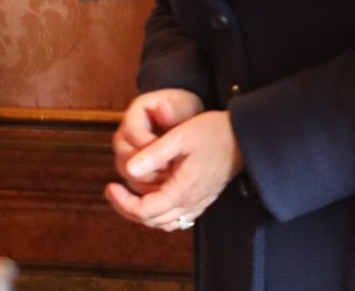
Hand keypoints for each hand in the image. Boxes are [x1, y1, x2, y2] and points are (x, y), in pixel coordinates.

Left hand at [107, 106, 237, 231]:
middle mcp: (190, 203)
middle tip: (113, 191)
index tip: (110, 186)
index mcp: (182, 190)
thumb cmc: (214, 132)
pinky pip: (177, 218)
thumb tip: (129, 169)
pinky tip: (153, 198)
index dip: (123, 202)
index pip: (145, 211)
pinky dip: (160, 214)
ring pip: (164, 223)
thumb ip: (154, 153)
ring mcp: (198, 204)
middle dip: (127, 208)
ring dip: (143, 213)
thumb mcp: (181, 136)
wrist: (244, 137)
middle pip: (152, 221)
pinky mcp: (203, 200)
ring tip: (129, 196)